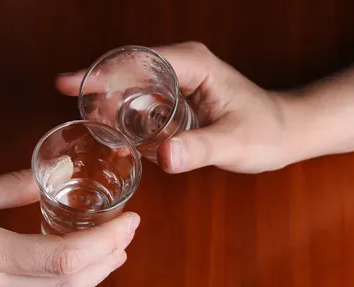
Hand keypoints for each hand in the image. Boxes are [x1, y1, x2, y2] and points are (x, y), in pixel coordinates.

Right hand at [56, 42, 297, 173]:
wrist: (284, 133)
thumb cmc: (266, 131)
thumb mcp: (234, 143)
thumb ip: (199, 149)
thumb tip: (162, 157)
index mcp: (192, 64)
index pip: (136, 62)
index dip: (100, 73)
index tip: (68, 85)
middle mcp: (180, 66)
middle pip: (126, 72)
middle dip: (98, 91)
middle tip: (79, 115)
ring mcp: (177, 81)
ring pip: (130, 87)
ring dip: (109, 106)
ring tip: (94, 128)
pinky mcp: (176, 98)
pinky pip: (141, 103)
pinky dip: (124, 117)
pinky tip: (116, 136)